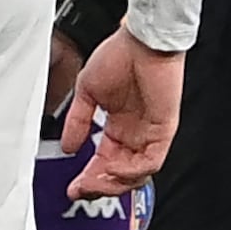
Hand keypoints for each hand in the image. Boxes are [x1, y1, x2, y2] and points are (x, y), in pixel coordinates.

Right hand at [59, 29, 181, 199]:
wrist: (141, 39)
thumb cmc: (119, 56)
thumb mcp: (87, 92)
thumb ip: (78, 122)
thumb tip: (66, 147)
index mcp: (118, 127)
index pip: (104, 163)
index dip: (88, 178)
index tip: (72, 188)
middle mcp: (135, 134)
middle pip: (120, 175)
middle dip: (98, 186)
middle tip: (80, 190)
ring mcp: (150, 134)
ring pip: (136, 175)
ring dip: (114, 183)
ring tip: (94, 182)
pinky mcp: (164, 129)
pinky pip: (151, 161)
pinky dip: (131, 170)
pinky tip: (113, 167)